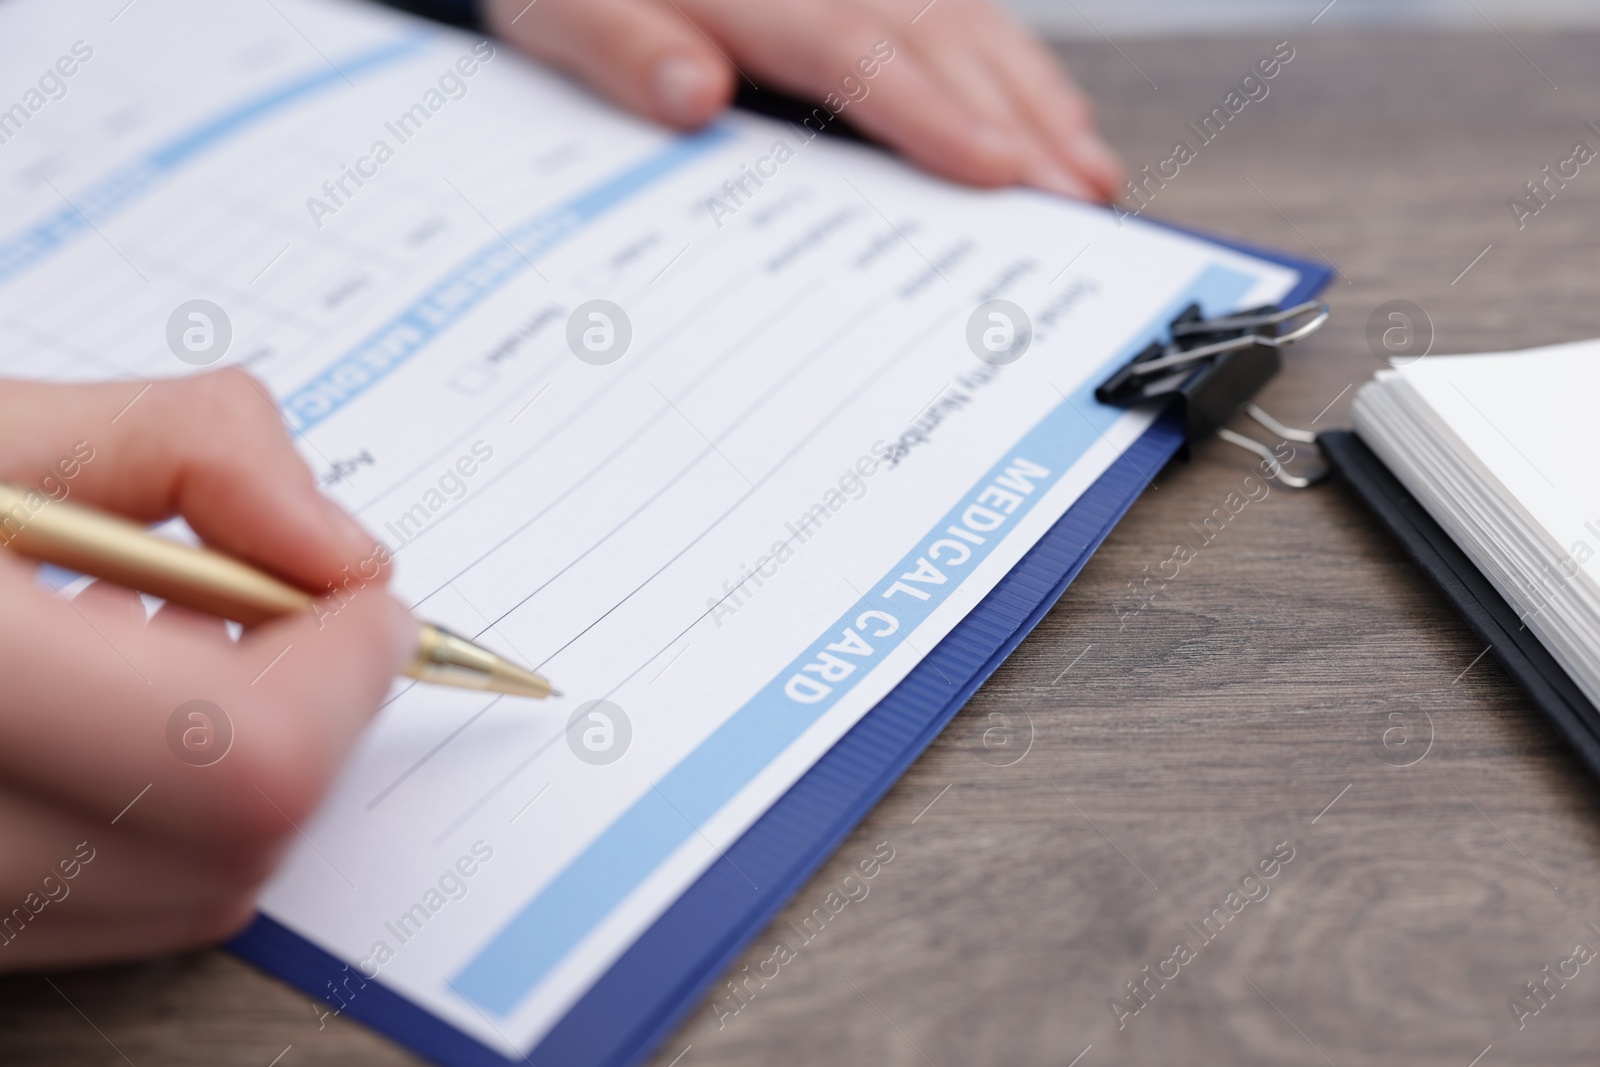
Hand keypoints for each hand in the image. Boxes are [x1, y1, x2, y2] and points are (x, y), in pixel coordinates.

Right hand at [0, 370, 413, 969]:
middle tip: (291, 615)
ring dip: (248, 774)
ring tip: (173, 651)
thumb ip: (194, 451)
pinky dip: (172, 822)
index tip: (363, 595)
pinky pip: (114, 912)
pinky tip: (114, 716)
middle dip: (313, 718)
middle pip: (233, 842)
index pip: (240, 755)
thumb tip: (344, 554)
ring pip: (190, 896)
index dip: (344, 673)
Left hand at [485, 0, 1122, 200]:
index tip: (996, 171)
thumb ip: (620, 49)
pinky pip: (960, 13)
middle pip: (935, 40)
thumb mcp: (557, 15)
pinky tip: (1052, 116)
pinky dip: (1016, 69)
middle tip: (1081, 198)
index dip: (930, 113)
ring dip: (1034, 100)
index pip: (854, 50)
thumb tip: (692, 92)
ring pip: (965, 25)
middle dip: (1015, 121)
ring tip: (1088, 174)